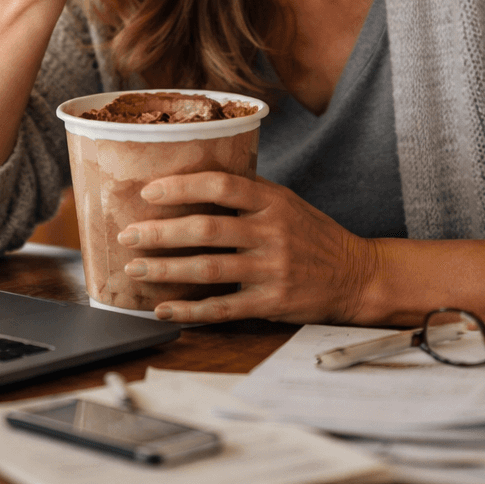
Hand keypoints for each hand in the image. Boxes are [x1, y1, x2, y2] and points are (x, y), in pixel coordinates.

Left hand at [117, 172, 382, 323]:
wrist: (356, 275)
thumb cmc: (313, 234)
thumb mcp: (287, 201)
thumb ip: (248, 190)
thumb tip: (193, 175)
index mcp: (273, 202)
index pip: (221, 186)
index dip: (181, 187)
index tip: (148, 192)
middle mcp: (272, 233)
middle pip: (206, 230)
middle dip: (159, 232)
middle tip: (128, 234)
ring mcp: (272, 270)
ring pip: (208, 269)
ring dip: (165, 269)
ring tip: (135, 269)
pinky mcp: (271, 304)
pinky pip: (222, 308)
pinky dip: (189, 310)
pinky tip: (163, 308)